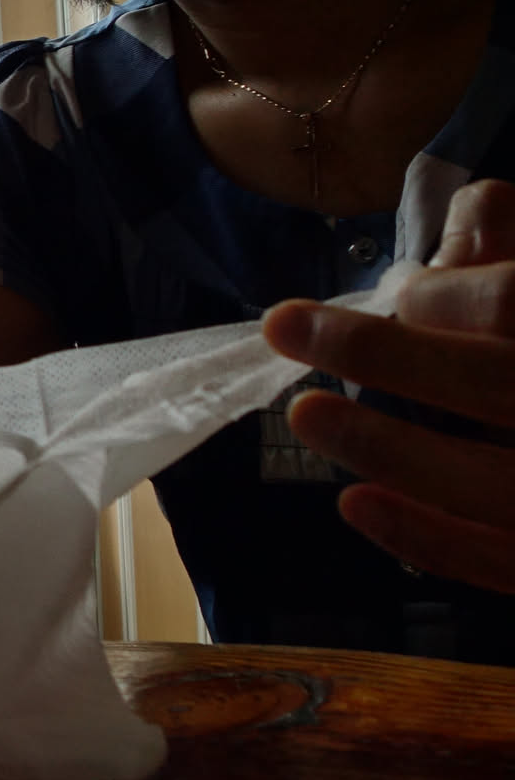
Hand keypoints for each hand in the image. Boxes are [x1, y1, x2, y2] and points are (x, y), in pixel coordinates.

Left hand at [264, 180, 514, 590]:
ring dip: (386, 446)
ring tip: (306, 415)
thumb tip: (468, 216)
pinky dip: (427, 536)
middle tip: (287, 325)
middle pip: (498, 383)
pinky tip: (356, 503)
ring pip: (490, 483)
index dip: (447, 296)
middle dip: (382, 354)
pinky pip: (502, 563)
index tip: (401, 292)